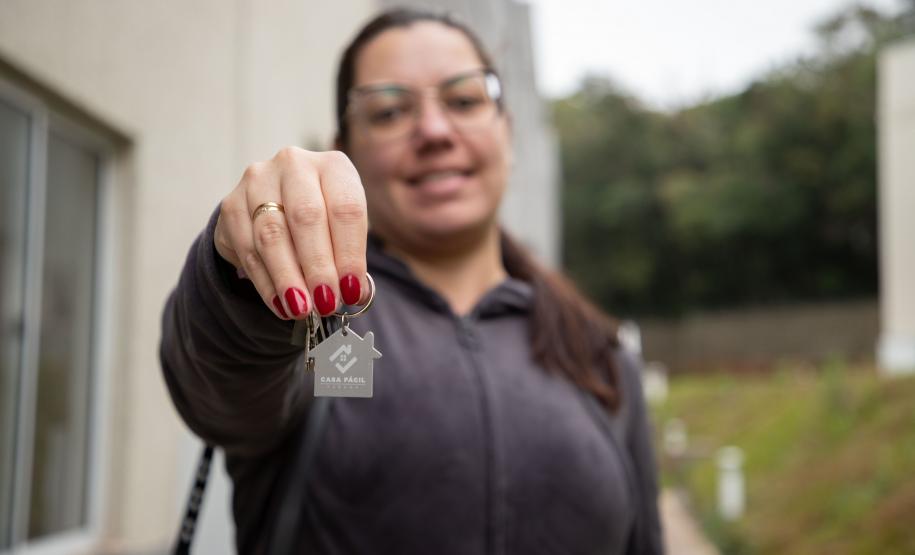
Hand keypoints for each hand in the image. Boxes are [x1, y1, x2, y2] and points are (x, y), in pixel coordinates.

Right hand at [214, 147, 367, 319]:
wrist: (276, 202)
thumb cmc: (323, 219)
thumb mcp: (344, 230)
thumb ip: (350, 259)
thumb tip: (356, 293)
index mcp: (333, 166)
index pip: (346, 209)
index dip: (350, 254)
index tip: (352, 290)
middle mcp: (294, 164)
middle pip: (306, 218)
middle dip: (318, 267)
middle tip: (326, 303)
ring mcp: (258, 180)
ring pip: (272, 235)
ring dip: (288, 278)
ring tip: (302, 308)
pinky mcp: (231, 203)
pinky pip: (247, 248)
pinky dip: (265, 281)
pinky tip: (280, 303)